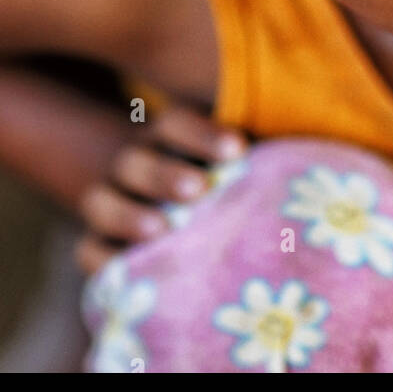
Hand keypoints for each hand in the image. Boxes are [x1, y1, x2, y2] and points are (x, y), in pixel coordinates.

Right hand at [75, 106, 247, 274]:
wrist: (162, 201)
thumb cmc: (216, 181)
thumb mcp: (229, 161)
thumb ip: (251, 156)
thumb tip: (305, 161)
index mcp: (165, 136)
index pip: (175, 122)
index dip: (202, 134)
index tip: (237, 149)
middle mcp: (131, 162)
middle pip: (136, 159)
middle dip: (165, 173)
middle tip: (198, 190)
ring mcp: (107, 200)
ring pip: (101, 200)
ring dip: (130, 213)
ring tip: (162, 231)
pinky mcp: (94, 241)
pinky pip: (87, 250)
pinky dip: (103, 259)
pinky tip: (127, 269)